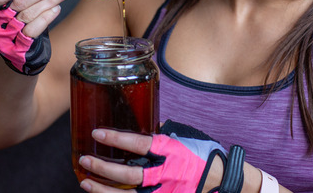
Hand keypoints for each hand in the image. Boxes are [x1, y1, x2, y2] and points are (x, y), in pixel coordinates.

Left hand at [79, 121, 228, 192]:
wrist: (227, 183)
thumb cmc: (207, 157)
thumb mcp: (188, 139)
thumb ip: (165, 135)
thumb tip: (146, 126)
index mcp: (172, 152)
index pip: (139, 144)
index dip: (116, 139)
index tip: (98, 133)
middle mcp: (166, 174)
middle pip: (128, 174)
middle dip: (103, 168)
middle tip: (85, 159)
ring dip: (103, 190)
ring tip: (85, 181)